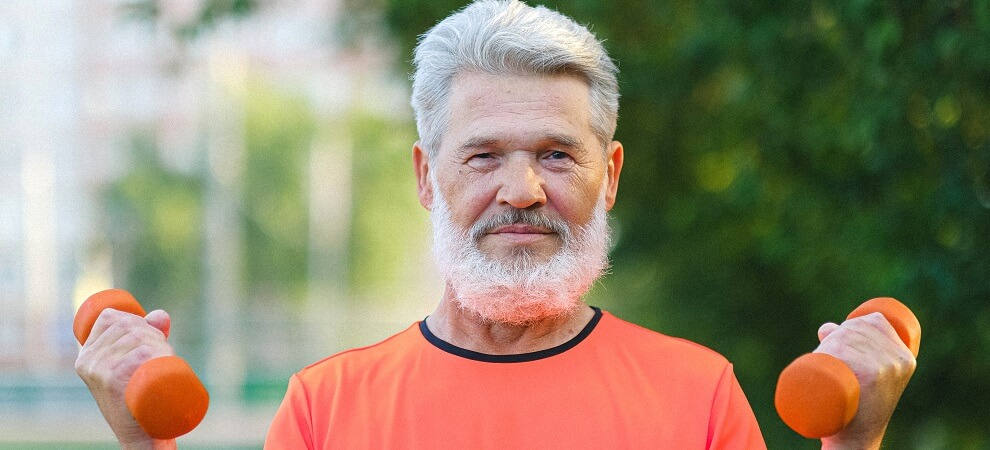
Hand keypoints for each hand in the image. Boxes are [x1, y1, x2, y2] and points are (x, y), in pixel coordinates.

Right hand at [75, 308, 177, 449]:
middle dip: (153, 333)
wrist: (141, 433)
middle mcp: (88, 361)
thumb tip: (161, 315)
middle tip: (164, 352)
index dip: (135, 319)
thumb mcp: (136, 363)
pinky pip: (141, 353)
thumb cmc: (140, 396)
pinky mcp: (112, 380)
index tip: (149, 336)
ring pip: (138, 338)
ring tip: (166, 360)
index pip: (109, 317)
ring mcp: (98, 370)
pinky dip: (158, 354)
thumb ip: (148, 335)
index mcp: (87, 355)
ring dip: (161, 344)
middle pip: (128, 325)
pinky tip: (163, 362)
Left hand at [815, 312, 916, 449]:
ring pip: (844, 337)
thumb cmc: (857, 405)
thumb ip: (852, 346)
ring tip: (824, 366)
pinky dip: (829, 348)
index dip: (854, 325)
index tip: (841, 341)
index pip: (876, 321)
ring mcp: (884, 367)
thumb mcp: (866, 374)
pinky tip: (825, 357)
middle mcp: (898, 360)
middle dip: (835, 336)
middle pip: (856, 328)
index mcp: (905, 357)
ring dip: (826, 345)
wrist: (856, 439)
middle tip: (827, 357)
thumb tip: (827, 327)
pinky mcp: (868, 376)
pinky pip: (842, 349)